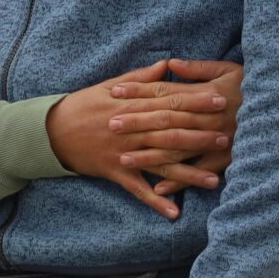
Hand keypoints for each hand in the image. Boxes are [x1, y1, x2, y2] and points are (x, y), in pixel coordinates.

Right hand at [46, 63, 230, 217]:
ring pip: (161, 164)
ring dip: (189, 173)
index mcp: (133, 106)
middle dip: (201, 136)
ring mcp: (124, 153)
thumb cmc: (84, 105)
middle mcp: (131, 130)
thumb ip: (142, 78)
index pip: (171, 102)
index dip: (197, 102)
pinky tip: (175, 213)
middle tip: (227, 138)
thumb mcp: (110, 86)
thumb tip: (168, 64)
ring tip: (215, 180)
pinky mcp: (115, 173)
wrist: (51, 131)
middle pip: (171, 133)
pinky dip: (156, 202)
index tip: (221, 100)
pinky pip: (138, 190)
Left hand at [108, 58, 244, 177]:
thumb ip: (198, 69)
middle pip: (165, 120)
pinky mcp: (225, 158)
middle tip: (110, 125)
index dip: (139, 91)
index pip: (165, 92)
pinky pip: (198, 173)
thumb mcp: (228, 70)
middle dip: (136, 122)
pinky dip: (180, 182)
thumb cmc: (253, 87)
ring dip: (150, 154)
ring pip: (177, 148)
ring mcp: (215, 139)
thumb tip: (170, 63)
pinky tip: (159, 189)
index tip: (115, 92)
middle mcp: (207, 117)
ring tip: (124, 158)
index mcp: (205, 94)